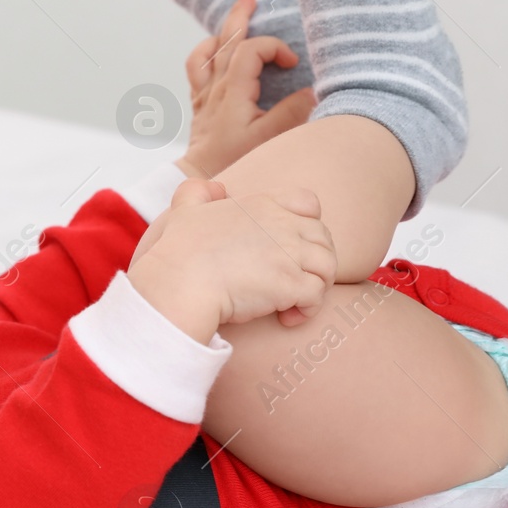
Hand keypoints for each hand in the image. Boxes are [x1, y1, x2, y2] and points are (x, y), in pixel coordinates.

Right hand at [127, 178, 336, 340]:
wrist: (181, 282)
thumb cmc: (179, 251)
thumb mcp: (184, 210)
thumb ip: (198, 192)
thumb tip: (215, 188)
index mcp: (262, 205)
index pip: (308, 203)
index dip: (308, 225)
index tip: (291, 247)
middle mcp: (282, 224)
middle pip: (323, 238)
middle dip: (314, 261)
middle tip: (293, 283)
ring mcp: (290, 254)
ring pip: (328, 266)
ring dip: (317, 286)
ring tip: (293, 302)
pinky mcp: (292, 284)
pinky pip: (317, 296)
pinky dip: (308, 310)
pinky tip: (287, 319)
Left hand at [175, 0, 316, 179]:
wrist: (202, 178)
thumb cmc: (235, 161)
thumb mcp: (270, 139)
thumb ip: (292, 112)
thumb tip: (312, 91)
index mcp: (232, 92)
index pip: (250, 51)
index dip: (273, 48)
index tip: (292, 63)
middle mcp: (215, 88)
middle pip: (224, 41)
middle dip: (239, 16)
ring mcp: (204, 95)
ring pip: (206, 53)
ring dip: (220, 33)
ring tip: (234, 20)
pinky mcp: (200, 104)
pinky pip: (197, 70)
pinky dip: (206, 55)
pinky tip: (216, 52)